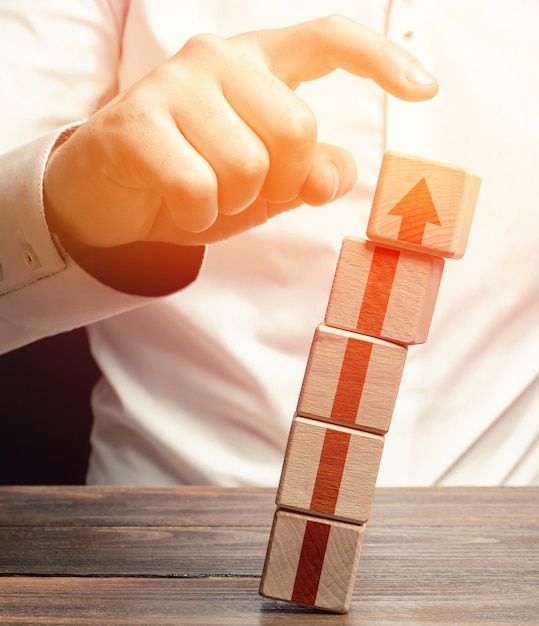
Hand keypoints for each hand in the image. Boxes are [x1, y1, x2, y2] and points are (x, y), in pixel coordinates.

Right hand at [44, 15, 437, 248]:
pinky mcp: (138, 123)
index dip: (380, 62)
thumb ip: (307, 173)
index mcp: (255, 66)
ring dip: (233, 202)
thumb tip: (342, 173)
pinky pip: (199, 187)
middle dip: (281, 181)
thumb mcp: (263, 184)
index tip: (424, 88)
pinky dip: (197, 216)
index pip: (326, 42)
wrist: (111, 196)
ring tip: (204, 195)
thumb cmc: (191, 180)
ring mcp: (174, 87)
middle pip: (297, 128)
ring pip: (249, 165)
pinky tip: (178, 206)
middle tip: (245, 191)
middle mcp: (217, 61)